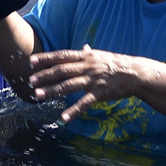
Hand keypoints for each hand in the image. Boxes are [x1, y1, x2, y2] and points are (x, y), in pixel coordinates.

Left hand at [27, 45, 143, 121]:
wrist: (135, 73)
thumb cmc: (116, 65)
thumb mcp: (101, 56)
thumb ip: (89, 53)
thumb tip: (83, 47)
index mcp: (85, 57)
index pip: (62, 56)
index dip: (46, 58)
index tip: (31, 62)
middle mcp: (87, 67)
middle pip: (62, 70)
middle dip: (45, 76)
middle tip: (30, 81)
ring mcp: (93, 80)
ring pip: (69, 85)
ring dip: (52, 91)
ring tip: (38, 96)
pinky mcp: (100, 93)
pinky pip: (84, 103)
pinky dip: (74, 111)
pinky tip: (64, 118)